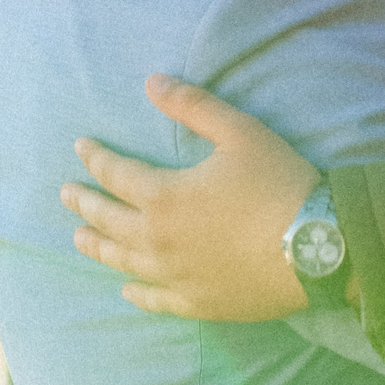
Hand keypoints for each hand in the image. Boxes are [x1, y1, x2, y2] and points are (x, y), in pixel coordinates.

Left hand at [63, 73, 320, 321]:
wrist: (317, 248)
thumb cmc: (279, 184)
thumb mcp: (240, 132)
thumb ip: (193, 105)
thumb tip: (152, 82)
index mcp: (163, 197)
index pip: (115, 174)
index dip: (95, 158)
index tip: (80, 147)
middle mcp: (157, 241)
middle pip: (108, 221)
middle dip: (84, 203)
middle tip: (66, 194)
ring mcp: (175, 277)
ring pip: (122, 261)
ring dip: (97, 247)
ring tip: (79, 238)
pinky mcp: (197, 303)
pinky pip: (154, 299)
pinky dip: (135, 291)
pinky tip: (125, 289)